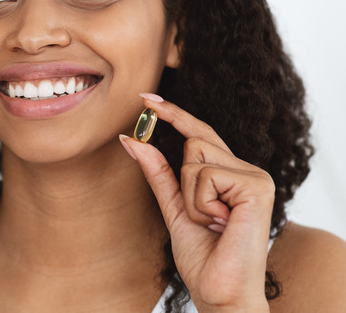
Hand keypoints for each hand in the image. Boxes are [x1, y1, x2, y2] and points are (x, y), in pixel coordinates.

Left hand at [119, 94, 273, 311]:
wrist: (220, 291)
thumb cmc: (203, 255)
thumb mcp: (173, 207)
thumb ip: (157, 173)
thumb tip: (131, 139)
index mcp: (231, 173)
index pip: (199, 135)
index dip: (173, 115)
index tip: (145, 98)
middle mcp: (248, 169)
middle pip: (193, 143)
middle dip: (183, 182)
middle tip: (205, 217)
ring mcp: (255, 176)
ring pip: (194, 158)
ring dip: (191, 197)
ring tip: (213, 223)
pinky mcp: (257, 185)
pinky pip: (204, 176)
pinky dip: (200, 203)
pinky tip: (221, 223)